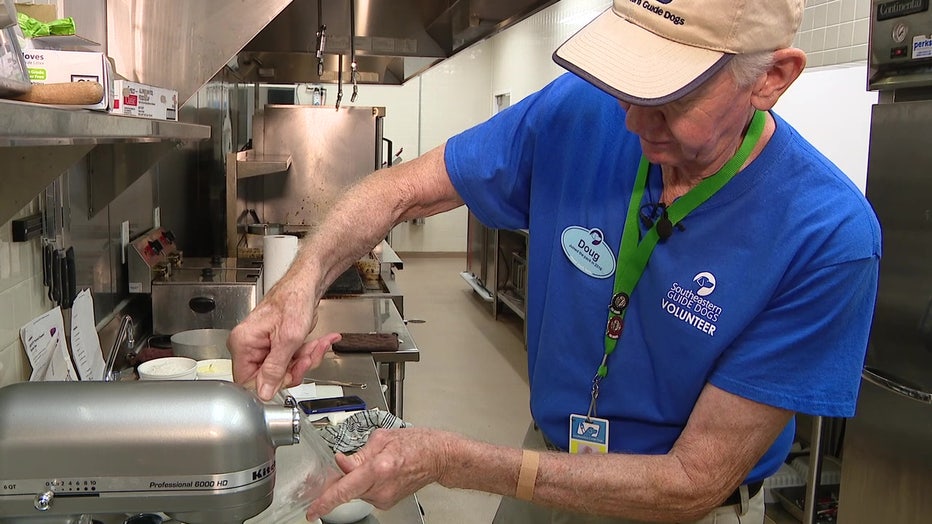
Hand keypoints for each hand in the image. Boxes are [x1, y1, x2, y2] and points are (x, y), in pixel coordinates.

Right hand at [228, 276, 340, 399]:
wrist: (307, 284)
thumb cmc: (294, 300)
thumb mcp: (288, 338)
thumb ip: (275, 368)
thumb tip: (264, 392)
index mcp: (243, 344)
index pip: (248, 381)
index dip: (271, 383)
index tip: (289, 374)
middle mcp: (249, 346)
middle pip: (269, 378)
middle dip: (295, 368)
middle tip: (307, 355)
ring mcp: (263, 347)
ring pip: (284, 370)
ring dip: (305, 359)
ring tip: (316, 344)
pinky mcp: (276, 346)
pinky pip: (291, 361)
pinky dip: (307, 353)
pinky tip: (317, 343)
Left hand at [306, 428, 456, 519]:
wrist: (437, 458)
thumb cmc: (416, 444)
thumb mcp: (382, 439)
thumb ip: (357, 454)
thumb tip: (339, 462)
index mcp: (379, 469)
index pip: (345, 490)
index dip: (326, 501)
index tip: (313, 511)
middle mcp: (381, 488)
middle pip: (348, 490)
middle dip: (343, 480)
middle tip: (348, 465)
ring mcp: (385, 498)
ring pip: (356, 492)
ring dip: (356, 480)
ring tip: (376, 464)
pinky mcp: (387, 503)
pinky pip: (366, 494)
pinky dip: (366, 484)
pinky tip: (379, 472)